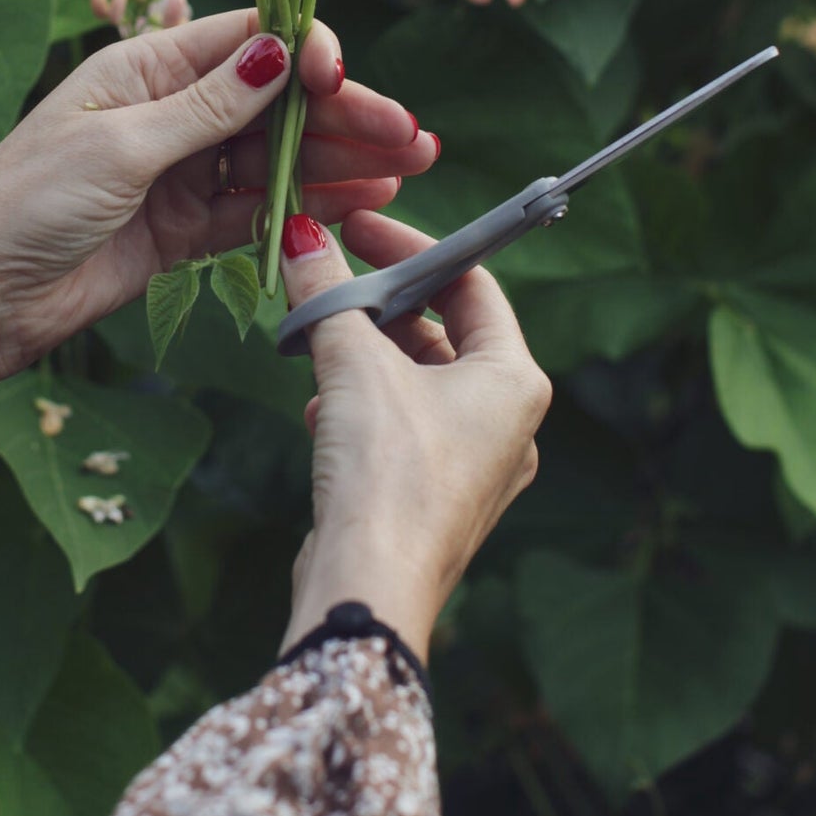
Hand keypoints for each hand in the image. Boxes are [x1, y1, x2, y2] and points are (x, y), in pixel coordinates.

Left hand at [0, 9, 438, 392]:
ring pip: (278, 157)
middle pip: (277, 102)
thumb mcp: (120, 144)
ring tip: (409, 167)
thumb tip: (281, 53)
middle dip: (345, 115)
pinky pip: (258, 210)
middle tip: (412, 135)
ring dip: (342, 160)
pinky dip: (308, 206)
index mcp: (146, 67)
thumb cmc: (24, 201)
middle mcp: (170, 112)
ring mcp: (180, 172)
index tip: (345, 79)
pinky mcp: (183, 230)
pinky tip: (362, 202)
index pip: (246, 41)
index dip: (306, 52)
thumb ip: (209, 108)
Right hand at [276, 208, 550, 663]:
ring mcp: (476, 466)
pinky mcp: (436, 498)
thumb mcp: (352, 362)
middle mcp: (509, 423)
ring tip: (316, 347)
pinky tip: (319, 409)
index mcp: (515, 380)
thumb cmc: (385, 472)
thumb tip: (300, 236)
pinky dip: (361, 406)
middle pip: (443, 333)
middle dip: (378, 307)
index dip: (411, 248)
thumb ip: (328, 294)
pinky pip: (402, 428)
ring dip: (363, 358)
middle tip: (328, 283)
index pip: (472, 283)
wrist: (369, 586)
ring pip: (417, 382)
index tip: (357, 229)